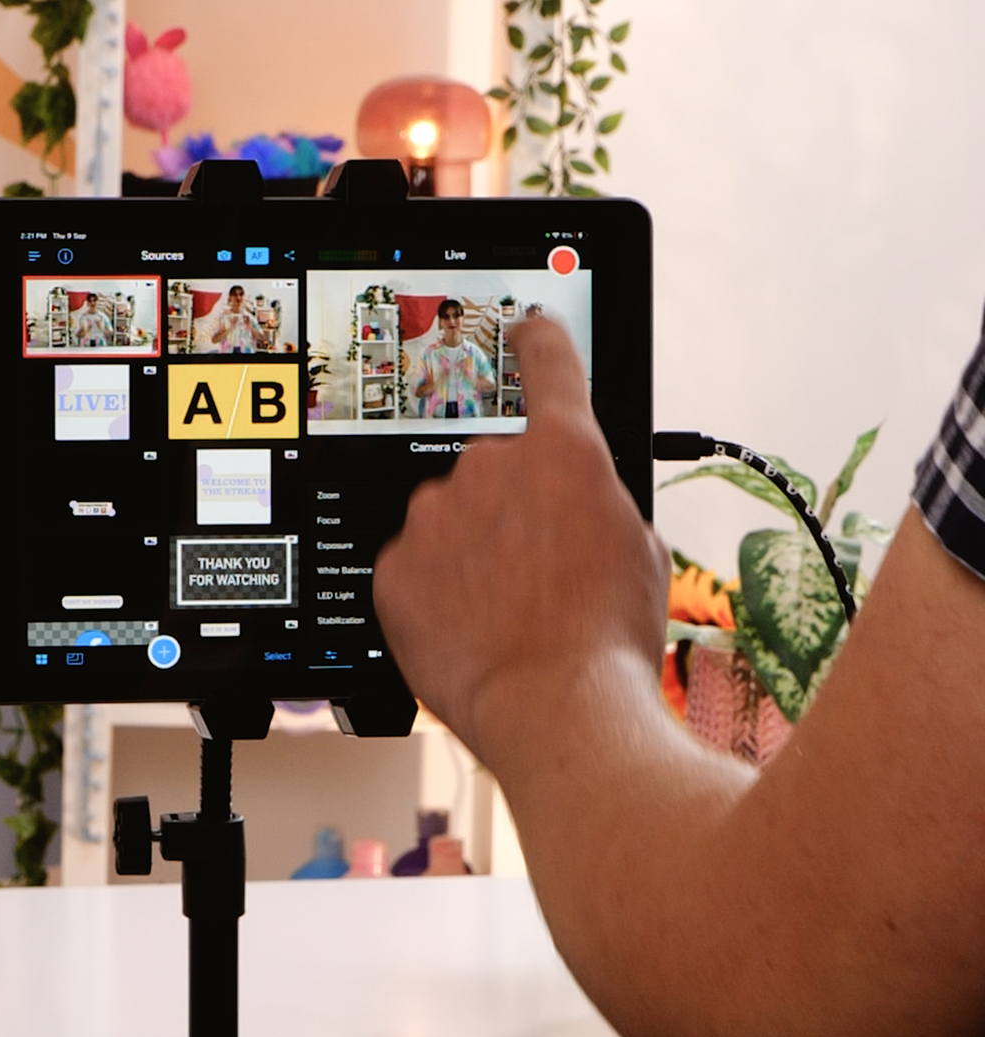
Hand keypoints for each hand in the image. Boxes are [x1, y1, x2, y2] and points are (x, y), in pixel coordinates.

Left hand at [372, 316, 669, 755]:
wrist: (556, 709)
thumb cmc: (607, 640)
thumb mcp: (641, 553)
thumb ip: (599, 503)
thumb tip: (580, 506)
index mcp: (563, 453)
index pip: (548, 365)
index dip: (538, 341)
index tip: (527, 327)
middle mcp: (490, 467)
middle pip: (495, 468)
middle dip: (513, 509)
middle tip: (540, 573)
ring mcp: (434, 514)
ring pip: (451, 519)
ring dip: (471, 551)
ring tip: (507, 612)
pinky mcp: (394, 566)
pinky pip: (415, 565)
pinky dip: (436, 591)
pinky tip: (468, 627)